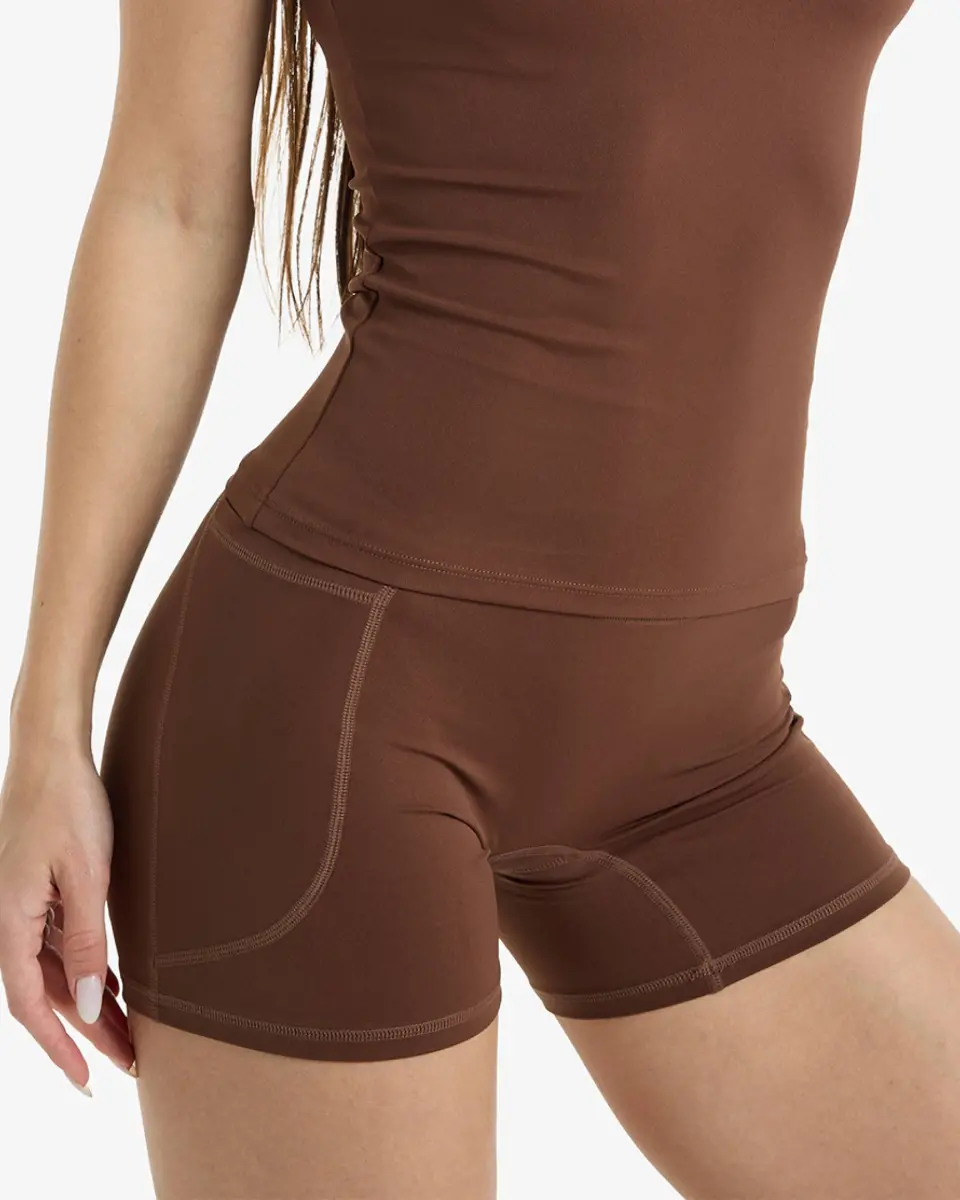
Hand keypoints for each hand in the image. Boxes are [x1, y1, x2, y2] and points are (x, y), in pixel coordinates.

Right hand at [0, 736, 135, 1093]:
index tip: (86, 1079)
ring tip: (130, 1033)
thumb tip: (88, 1006)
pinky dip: (85, 970)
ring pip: (56, 971)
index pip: (30, 1004)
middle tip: (129, 1063)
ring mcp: (23, 905)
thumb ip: (86, 942)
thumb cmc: (67, 804)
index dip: (59, 1046)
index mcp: (10, 921)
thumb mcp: (86, 875)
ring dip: (90, 1003)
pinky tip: (112, 985)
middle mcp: (9, 920)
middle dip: (88, 1033)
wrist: (51, 753)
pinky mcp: (38, 890)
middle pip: (47, 994)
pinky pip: (58, 945)